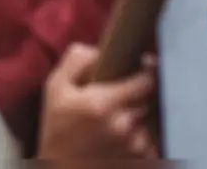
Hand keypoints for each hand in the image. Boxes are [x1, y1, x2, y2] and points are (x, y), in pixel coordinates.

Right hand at [37, 44, 158, 159]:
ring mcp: (133, 146)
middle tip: (121, 97)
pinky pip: (151, 142)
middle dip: (138, 95)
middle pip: (148, 100)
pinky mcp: (140, 161)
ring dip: (139, 117)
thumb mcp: (55, 88)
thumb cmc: (56, 128)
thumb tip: (99, 49)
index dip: (147, 70)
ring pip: (150, 121)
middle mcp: (122, 125)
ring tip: (119, 120)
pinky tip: (122, 138)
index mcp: (103, 104)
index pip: (146, 80)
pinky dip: (142, 137)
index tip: (144, 65)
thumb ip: (75, 62)